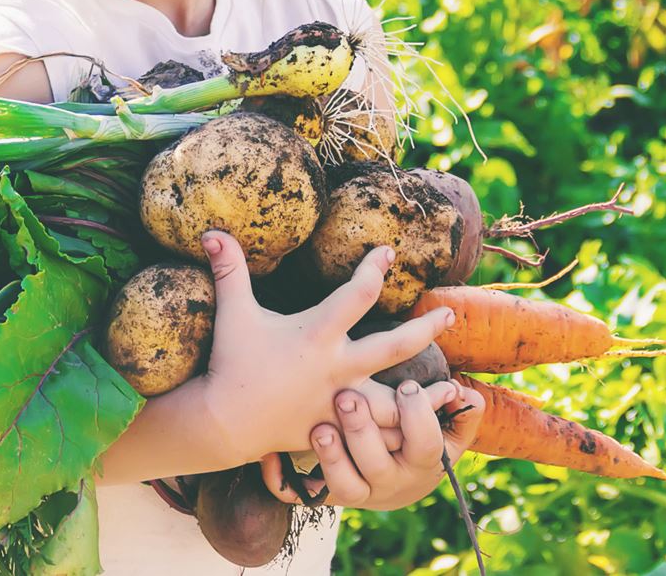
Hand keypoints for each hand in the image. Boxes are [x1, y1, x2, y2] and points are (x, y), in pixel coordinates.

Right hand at [194, 230, 456, 465]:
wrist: (225, 423)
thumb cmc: (231, 363)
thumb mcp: (233, 313)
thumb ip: (229, 271)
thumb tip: (211, 231)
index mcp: (317, 334)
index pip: (358, 294)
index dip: (375, 268)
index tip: (388, 252)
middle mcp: (337, 367)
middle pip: (395, 345)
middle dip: (426, 328)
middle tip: (449, 313)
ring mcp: (341, 402)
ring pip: (397, 400)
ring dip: (426, 395)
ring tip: (454, 387)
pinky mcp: (338, 429)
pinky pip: (378, 434)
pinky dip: (402, 433)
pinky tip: (421, 428)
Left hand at [259, 380, 484, 509]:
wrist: (392, 483)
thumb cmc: (417, 441)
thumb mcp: (446, 432)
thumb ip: (461, 414)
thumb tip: (466, 395)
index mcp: (420, 462)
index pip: (425, 445)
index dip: (418, 417)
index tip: (406, 386)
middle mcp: (386, 482)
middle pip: (377, 465)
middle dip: (363, 432)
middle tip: (348, 398)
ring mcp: (354, 490)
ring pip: (341, 485)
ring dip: (330, 457)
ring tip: (318, 427)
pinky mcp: (322, 494)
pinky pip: (297, 495)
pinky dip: (280, 478)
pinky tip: (268, 455)